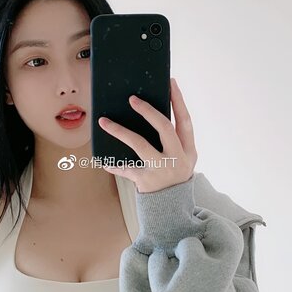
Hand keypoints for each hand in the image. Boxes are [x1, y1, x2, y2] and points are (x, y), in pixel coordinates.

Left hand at [98, 76, 197, 192]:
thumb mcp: (181, 157)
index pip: (185, 121)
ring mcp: (161, 170)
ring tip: (104, 121)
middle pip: (164, 128)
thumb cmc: (173, 173)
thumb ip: (173, 138)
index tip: (170, 83)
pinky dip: (114, 164)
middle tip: (132, 99)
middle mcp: (177, 158)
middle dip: (148, 111)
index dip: (179, 101)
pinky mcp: (146, 181)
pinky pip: (126, 169)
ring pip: (139, 144)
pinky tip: (103, 160)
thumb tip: (151, 110)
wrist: (172, 207)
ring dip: (120, 131)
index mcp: (188, 150)